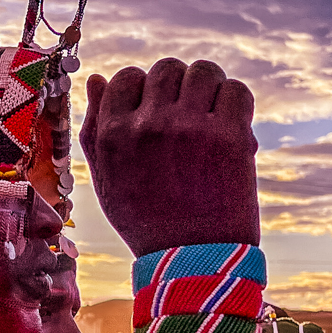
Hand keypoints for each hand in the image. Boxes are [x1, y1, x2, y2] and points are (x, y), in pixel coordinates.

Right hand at [79, 58, 258, 256]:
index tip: (155, 111)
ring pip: (204, 71)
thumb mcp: (107, 182)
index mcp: (113, 135)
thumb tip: (98, 78)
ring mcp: (190, 128)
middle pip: (167, 68)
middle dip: (178, 86)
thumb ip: (95, 130)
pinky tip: (232, 124)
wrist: (192, 264)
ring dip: (210, 88)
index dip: (143, 89)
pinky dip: (236, 103)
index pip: (126, 77)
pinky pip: (236, 90)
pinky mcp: (229, 137)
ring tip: (211, 115)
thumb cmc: (146, 224)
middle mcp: (148, 125)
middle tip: (188, 114)